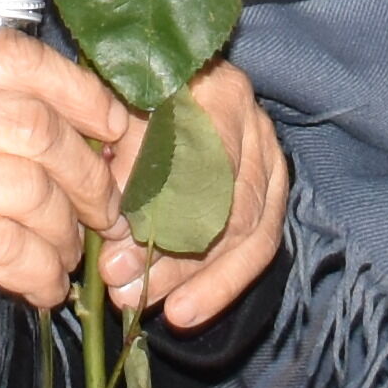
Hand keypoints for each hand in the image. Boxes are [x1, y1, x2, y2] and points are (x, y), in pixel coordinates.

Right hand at [0, 26, 133, 306]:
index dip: (84, 94)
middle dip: (88, 175)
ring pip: (31, 194)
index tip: (115, 128)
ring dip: (65, 232)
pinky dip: (40, 272)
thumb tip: (87, 113)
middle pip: (37, 130)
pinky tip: (40, 282)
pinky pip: (8, 251)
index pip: (19, 59)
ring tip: (65, 249)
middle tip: (104, 205)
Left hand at [102, 58, 287, 331]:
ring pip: (244, 232)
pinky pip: (259, 247)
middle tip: (120, 286)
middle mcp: (253, 122)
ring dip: (193, 278)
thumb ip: (121, 160)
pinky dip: (221, 286)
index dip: (156, 210)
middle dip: (170, 256)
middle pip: (222, 203)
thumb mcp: (120, 109)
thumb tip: (119, 230)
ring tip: (145, 305)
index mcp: (215, 91)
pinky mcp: (275, 190)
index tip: (111, 246)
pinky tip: (184, 313)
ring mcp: (270, 157)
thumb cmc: (137, 93)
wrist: (174, 73)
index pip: (197, 161)